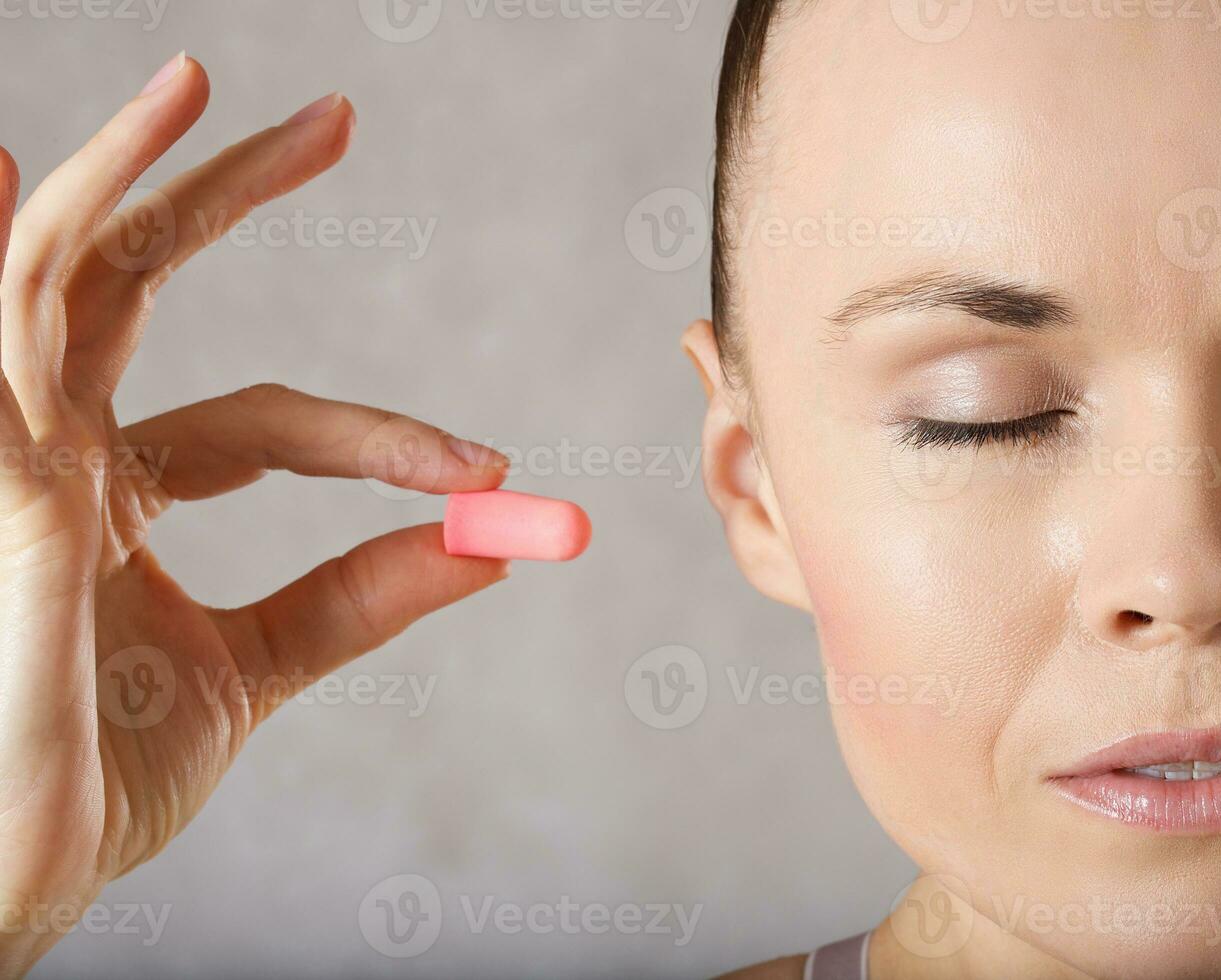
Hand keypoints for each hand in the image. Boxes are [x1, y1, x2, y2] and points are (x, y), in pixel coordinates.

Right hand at [0, 54, 510, 973]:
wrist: (14, 878)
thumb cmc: (99, 775)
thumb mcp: (256, 669)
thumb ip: (363, 597)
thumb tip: (497, 541)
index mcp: (114, 493)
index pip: (268, 420)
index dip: (385, 439)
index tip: (488, 469)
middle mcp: (48, 454)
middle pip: (134, 286)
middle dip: (224, 193)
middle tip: (336, 121)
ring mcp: (6, 465)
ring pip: (60, 280)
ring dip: (123, 173)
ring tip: (192, 78)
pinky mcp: (3, 500)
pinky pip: (5, 353)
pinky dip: (11, 261)